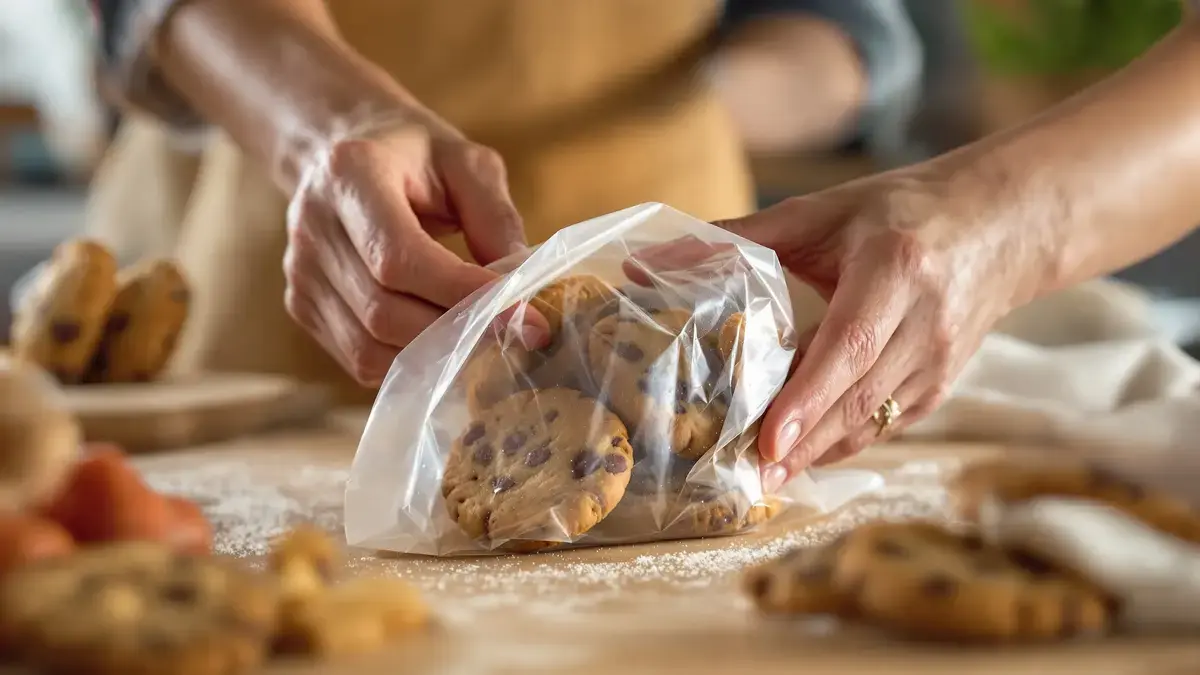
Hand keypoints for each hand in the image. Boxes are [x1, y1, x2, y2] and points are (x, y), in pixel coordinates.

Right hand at [282, 118, 547, 385]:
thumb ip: (495, 216)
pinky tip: (441, 341)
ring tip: (480, 339)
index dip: (459, 293)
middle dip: (454, 331)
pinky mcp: (301, 305)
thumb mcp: (465, 163)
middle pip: (382, 311)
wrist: (335, 150)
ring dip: (433, 355)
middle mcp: (313, 226)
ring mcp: (300, 272)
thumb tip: (518, 284)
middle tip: (513, 334)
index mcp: (351, 174)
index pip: (399, 257)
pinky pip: (359, 358)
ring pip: (368, 346)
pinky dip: (407, 363)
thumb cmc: (411, 156)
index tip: (519, 312)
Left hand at [635, 159, 1049, 489]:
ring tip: (765, 478)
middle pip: (859, 396)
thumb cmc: (900, 212)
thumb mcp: (822, 211)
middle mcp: (926, 322)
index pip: (850, 346)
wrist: (1000, 224)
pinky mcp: (942, 384)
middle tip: (750, 478)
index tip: (770, 440)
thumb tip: (648, 262)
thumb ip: (738, 238)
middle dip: (804, 443)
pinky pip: (886, 424)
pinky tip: (802, 456)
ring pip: (874, 419)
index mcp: (896, 269)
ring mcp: (940, 360)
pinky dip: (843, 442)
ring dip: (820, 452)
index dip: (809, 398)